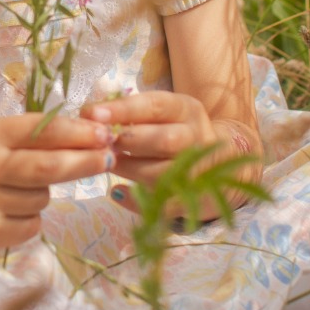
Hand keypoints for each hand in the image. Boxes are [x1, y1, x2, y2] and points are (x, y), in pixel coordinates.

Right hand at [0, 112, 114, 248]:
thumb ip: (37, 134)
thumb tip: (94, 136)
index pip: (42, 131)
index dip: (78, 133)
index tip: (106, 135)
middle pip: (48, 167)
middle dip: (85, 162)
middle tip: (108, 159)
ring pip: (41, 199)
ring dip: (46, 193)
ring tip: (26, 187)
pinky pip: (29, 226)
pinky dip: (33, 219)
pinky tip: (18, 208)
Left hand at [80, 91, 221, 187]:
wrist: (219, 162)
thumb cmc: (175, 131)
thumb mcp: (163, 114)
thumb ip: (132, 112)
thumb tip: (89, 114)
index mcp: (187, 109)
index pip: (155, 105)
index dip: (122, 109)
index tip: (92, 114)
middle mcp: (197, 137)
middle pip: (163, 140)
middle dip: (127, 141)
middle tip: (102, 142)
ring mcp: (198, 169)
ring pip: (161, 172)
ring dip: (128, 168)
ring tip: (107, 163)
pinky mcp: (193, 198)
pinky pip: (163, 203)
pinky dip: (136, 199)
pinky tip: (117, 192)